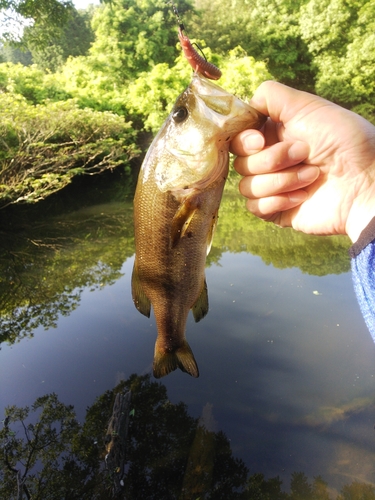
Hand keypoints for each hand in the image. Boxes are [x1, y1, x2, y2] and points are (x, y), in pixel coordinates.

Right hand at [230, 81, 374, 241]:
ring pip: (246, 186)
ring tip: (312, 176)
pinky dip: (278, 201)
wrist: (365, 183)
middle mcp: (270, 161)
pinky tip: (303, 197)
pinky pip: (255, 207)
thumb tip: (248, 102)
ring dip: (281, 181)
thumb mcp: (309, 107)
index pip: (239, 138)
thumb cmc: (344, 142)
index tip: (260, 140)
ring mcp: (272, 187)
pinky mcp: (276, 211)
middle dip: (272, 159)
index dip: (244, 140)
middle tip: (303, 154)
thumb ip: (272, 96)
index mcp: (274, 136)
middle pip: (240, 162)